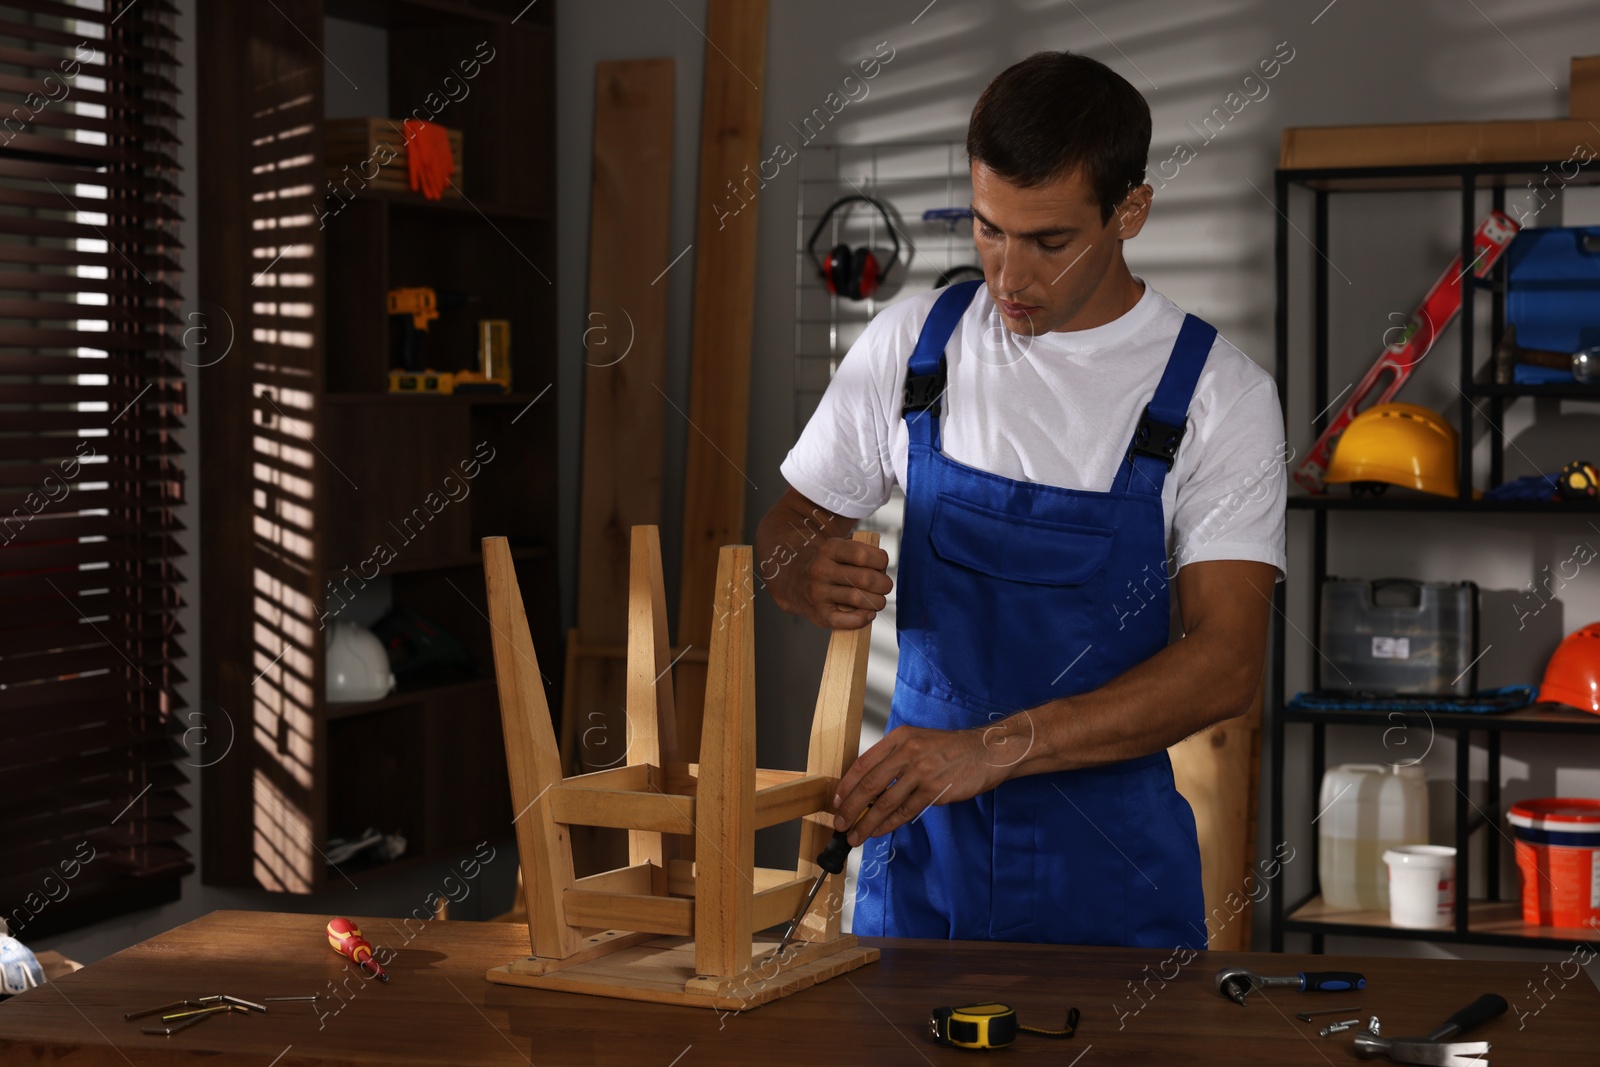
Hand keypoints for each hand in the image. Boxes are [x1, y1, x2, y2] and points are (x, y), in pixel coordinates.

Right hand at [781, 535, 891, 630]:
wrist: (794, 581)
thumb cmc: (827, 565)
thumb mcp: (838, 549)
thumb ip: (861, 553)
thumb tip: (883, 570)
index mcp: (829, 549)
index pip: (862, 555)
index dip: (880, 561)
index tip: (881, 565)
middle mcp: (821, 570)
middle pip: (865, 578)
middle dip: (883, 584)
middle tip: (884, 586)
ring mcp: (819, 593)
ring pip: (859, 599)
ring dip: (877, 602)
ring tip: (878, 600)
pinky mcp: (820, 614)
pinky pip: (848, 620)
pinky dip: (864, 618)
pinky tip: (868, 613)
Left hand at [832, 721, 1024, 844]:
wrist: (987, 752)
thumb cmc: (951, 749)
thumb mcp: (919, 741)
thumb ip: (895, 759)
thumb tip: (870, 786)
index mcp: (900, 738)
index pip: (863, 763)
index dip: (846, 785)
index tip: (836, 801)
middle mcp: (908, 752)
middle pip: (869, 785)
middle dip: (850, 808)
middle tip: (839, 824)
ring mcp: (921, 772)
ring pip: (885, 802)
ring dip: (866, 823)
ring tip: (855, 836)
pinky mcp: (935, 790)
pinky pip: (906, 811)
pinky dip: (889, 824)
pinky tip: (879, 831)